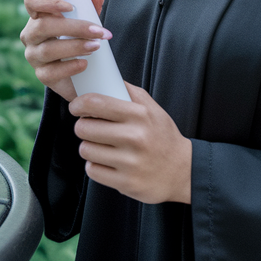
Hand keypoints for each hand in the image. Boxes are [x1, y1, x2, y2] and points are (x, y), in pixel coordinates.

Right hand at [20, 0, 108, 101]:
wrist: (82, 72)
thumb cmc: (79, 38)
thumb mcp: (86, 18)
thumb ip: (91, 2)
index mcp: (39, 16)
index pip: (32, 1)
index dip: (47, 2)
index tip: (70, 7)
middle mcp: (31, 34)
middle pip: (43, 26)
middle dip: (74, 28)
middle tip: (98, 31)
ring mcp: (34, 55)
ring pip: (48, 50)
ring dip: (75, 46)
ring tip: (95, 46)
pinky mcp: (41, 75)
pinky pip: (51, 72)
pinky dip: (70, 67)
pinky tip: (84, 64)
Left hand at [69, 82, 191, 204]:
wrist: (183, 171)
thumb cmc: (163, 137)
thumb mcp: (152, 109)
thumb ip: (129, 92)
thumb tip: (104, 77)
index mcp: (139, 115)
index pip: (95, 103)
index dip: (78, 104)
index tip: (76, 107)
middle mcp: (134, 137)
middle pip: (84, 128)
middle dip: (83, 127)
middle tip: (91, 129)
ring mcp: (130, 162)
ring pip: (85, 150)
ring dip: (89, 148)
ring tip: (102, 147)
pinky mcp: (126, 182)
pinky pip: (92, 170)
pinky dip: (96, 166)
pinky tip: (108, 162)